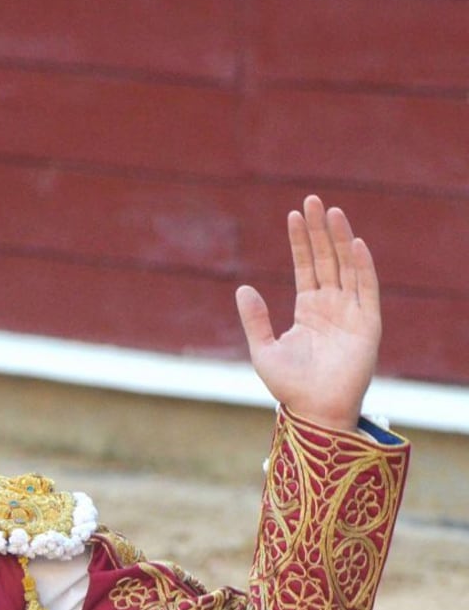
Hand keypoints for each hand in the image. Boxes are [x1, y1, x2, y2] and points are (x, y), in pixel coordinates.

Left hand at [235, 196, 379, 430]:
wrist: (313, 410)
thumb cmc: (289, 386)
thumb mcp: (264, 349)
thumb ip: (254, 319)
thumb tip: (242, 287)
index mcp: (308, 310)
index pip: (305, 266)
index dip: (300, 241)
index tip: (292, 214)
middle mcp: (332, 306)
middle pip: (326, 259)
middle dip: (319, 230)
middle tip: (312, 199)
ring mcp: (351, 313)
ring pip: (346, 267)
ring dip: (339, 239)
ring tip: (331, 211)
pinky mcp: (367, 325)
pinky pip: (367, 290)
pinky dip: (362, 266)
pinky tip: (354, 243)